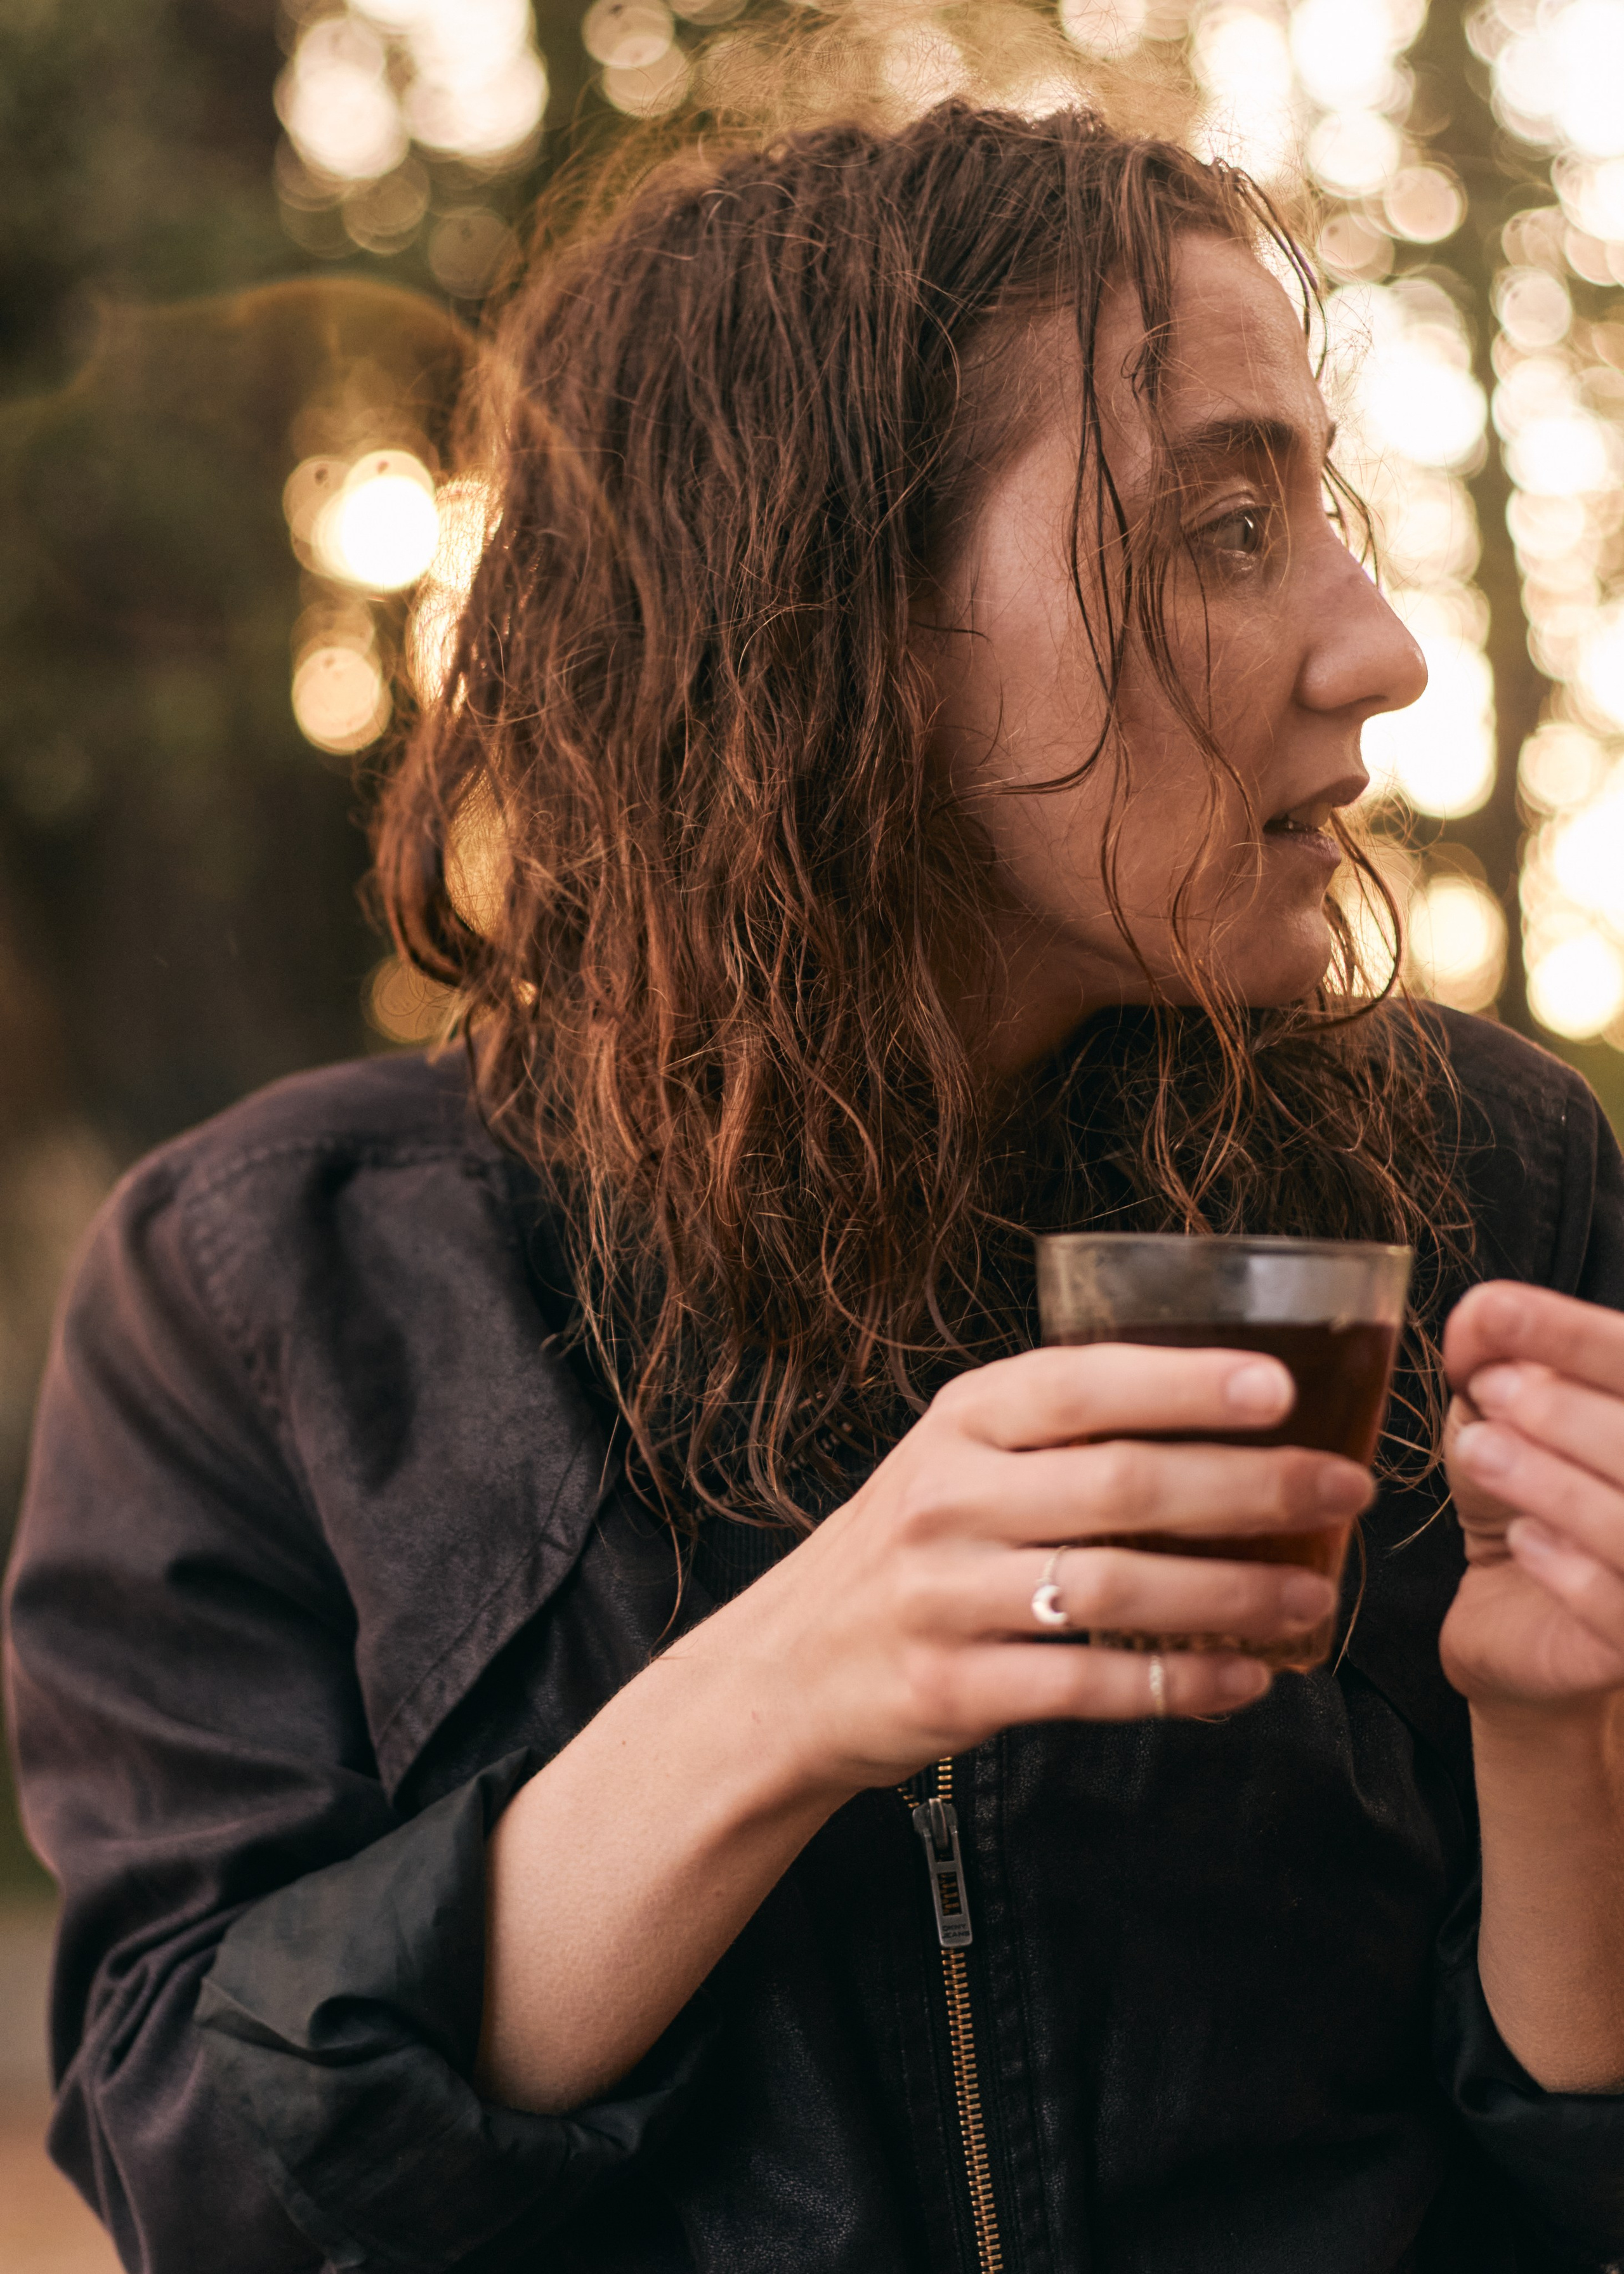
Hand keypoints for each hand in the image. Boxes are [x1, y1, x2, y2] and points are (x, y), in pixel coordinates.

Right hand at [669, 1342, 1370, 1796]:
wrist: (787, 1672)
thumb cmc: (909, 1550)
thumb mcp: (956, 1461)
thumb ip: (1060, 1434)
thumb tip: (1230, 1412)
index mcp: (960, 1423)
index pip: (1083, 1385)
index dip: (1185, 1382)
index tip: (1280, 1388)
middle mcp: (949, 1499)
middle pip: (1124, 1486)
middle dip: (1252, 1486)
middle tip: (1343, 1489)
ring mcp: (947, 1597)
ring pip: (1120, 1590)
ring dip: (1236, 1593)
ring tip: (1317, 1594)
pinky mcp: (954, 1688)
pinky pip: (1092, 1686)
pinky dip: (1181, 1684)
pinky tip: (1247, 1678)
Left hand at [1440, 1281, 1623, 1708]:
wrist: (1521, 1611)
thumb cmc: (1530, 1492)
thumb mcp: (1507, 1415)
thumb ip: (1500, 1359)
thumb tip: (1479, 1318)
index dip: (1572, 1334)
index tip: (1490, 1311)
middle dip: (1565, 1411)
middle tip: (1490, 1392)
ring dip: (1554, 1481)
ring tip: (1480, 1451)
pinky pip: (1619, 1606)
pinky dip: (1569, 1567)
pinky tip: (1523, 1540)